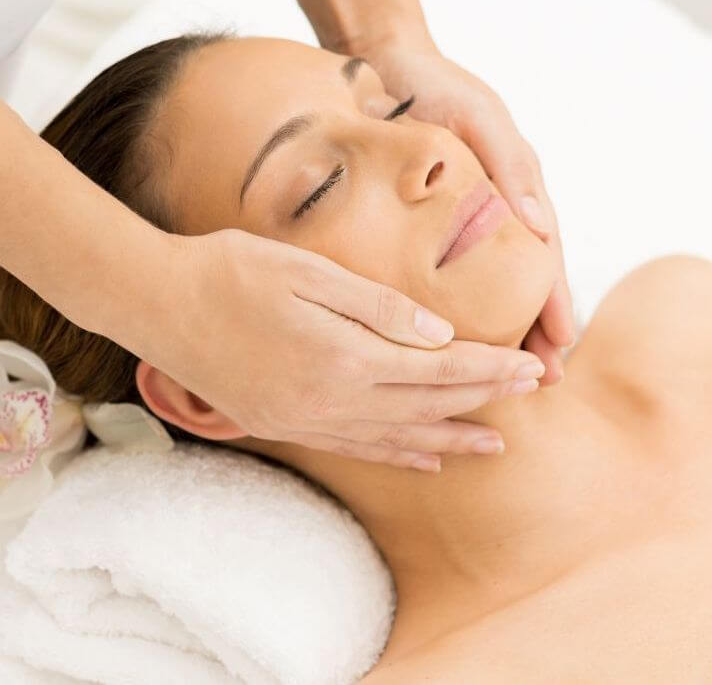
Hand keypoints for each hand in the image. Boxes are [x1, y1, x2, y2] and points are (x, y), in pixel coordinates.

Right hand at [147, 229, 543, 471]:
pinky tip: (425, 458)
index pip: (440, 370)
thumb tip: (441, 334)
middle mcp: (333, 401)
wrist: (158, 305)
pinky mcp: (287, 425)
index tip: (532, 366)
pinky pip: (359, 449)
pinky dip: (400, 455)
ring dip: (451, 438)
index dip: (491, 368)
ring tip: (493, 444)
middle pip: (429, 406)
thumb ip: (380, 307)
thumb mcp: (310, 273)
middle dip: (485, 398)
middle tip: (532, 392)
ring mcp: (309, 421)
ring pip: (400, 438)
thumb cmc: (232, 272)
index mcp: (346, 357)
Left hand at [361, 36, 576, 381]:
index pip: (545, 260)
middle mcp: (494, 211)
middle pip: (522, 282)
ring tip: (501, 371)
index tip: (560, 349)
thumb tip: (538, 227)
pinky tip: (448, 334)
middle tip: (541, 380)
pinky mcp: (425, 221)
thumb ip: (511, 166)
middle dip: (535, 330)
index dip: (554, 305)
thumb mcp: (480, 117)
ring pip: (487, 284)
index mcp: (516, 190)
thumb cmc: (437, 85)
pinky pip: (445, 270)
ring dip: (500, 327)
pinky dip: (455, 304)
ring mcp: (461, 218)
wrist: (385, 61)